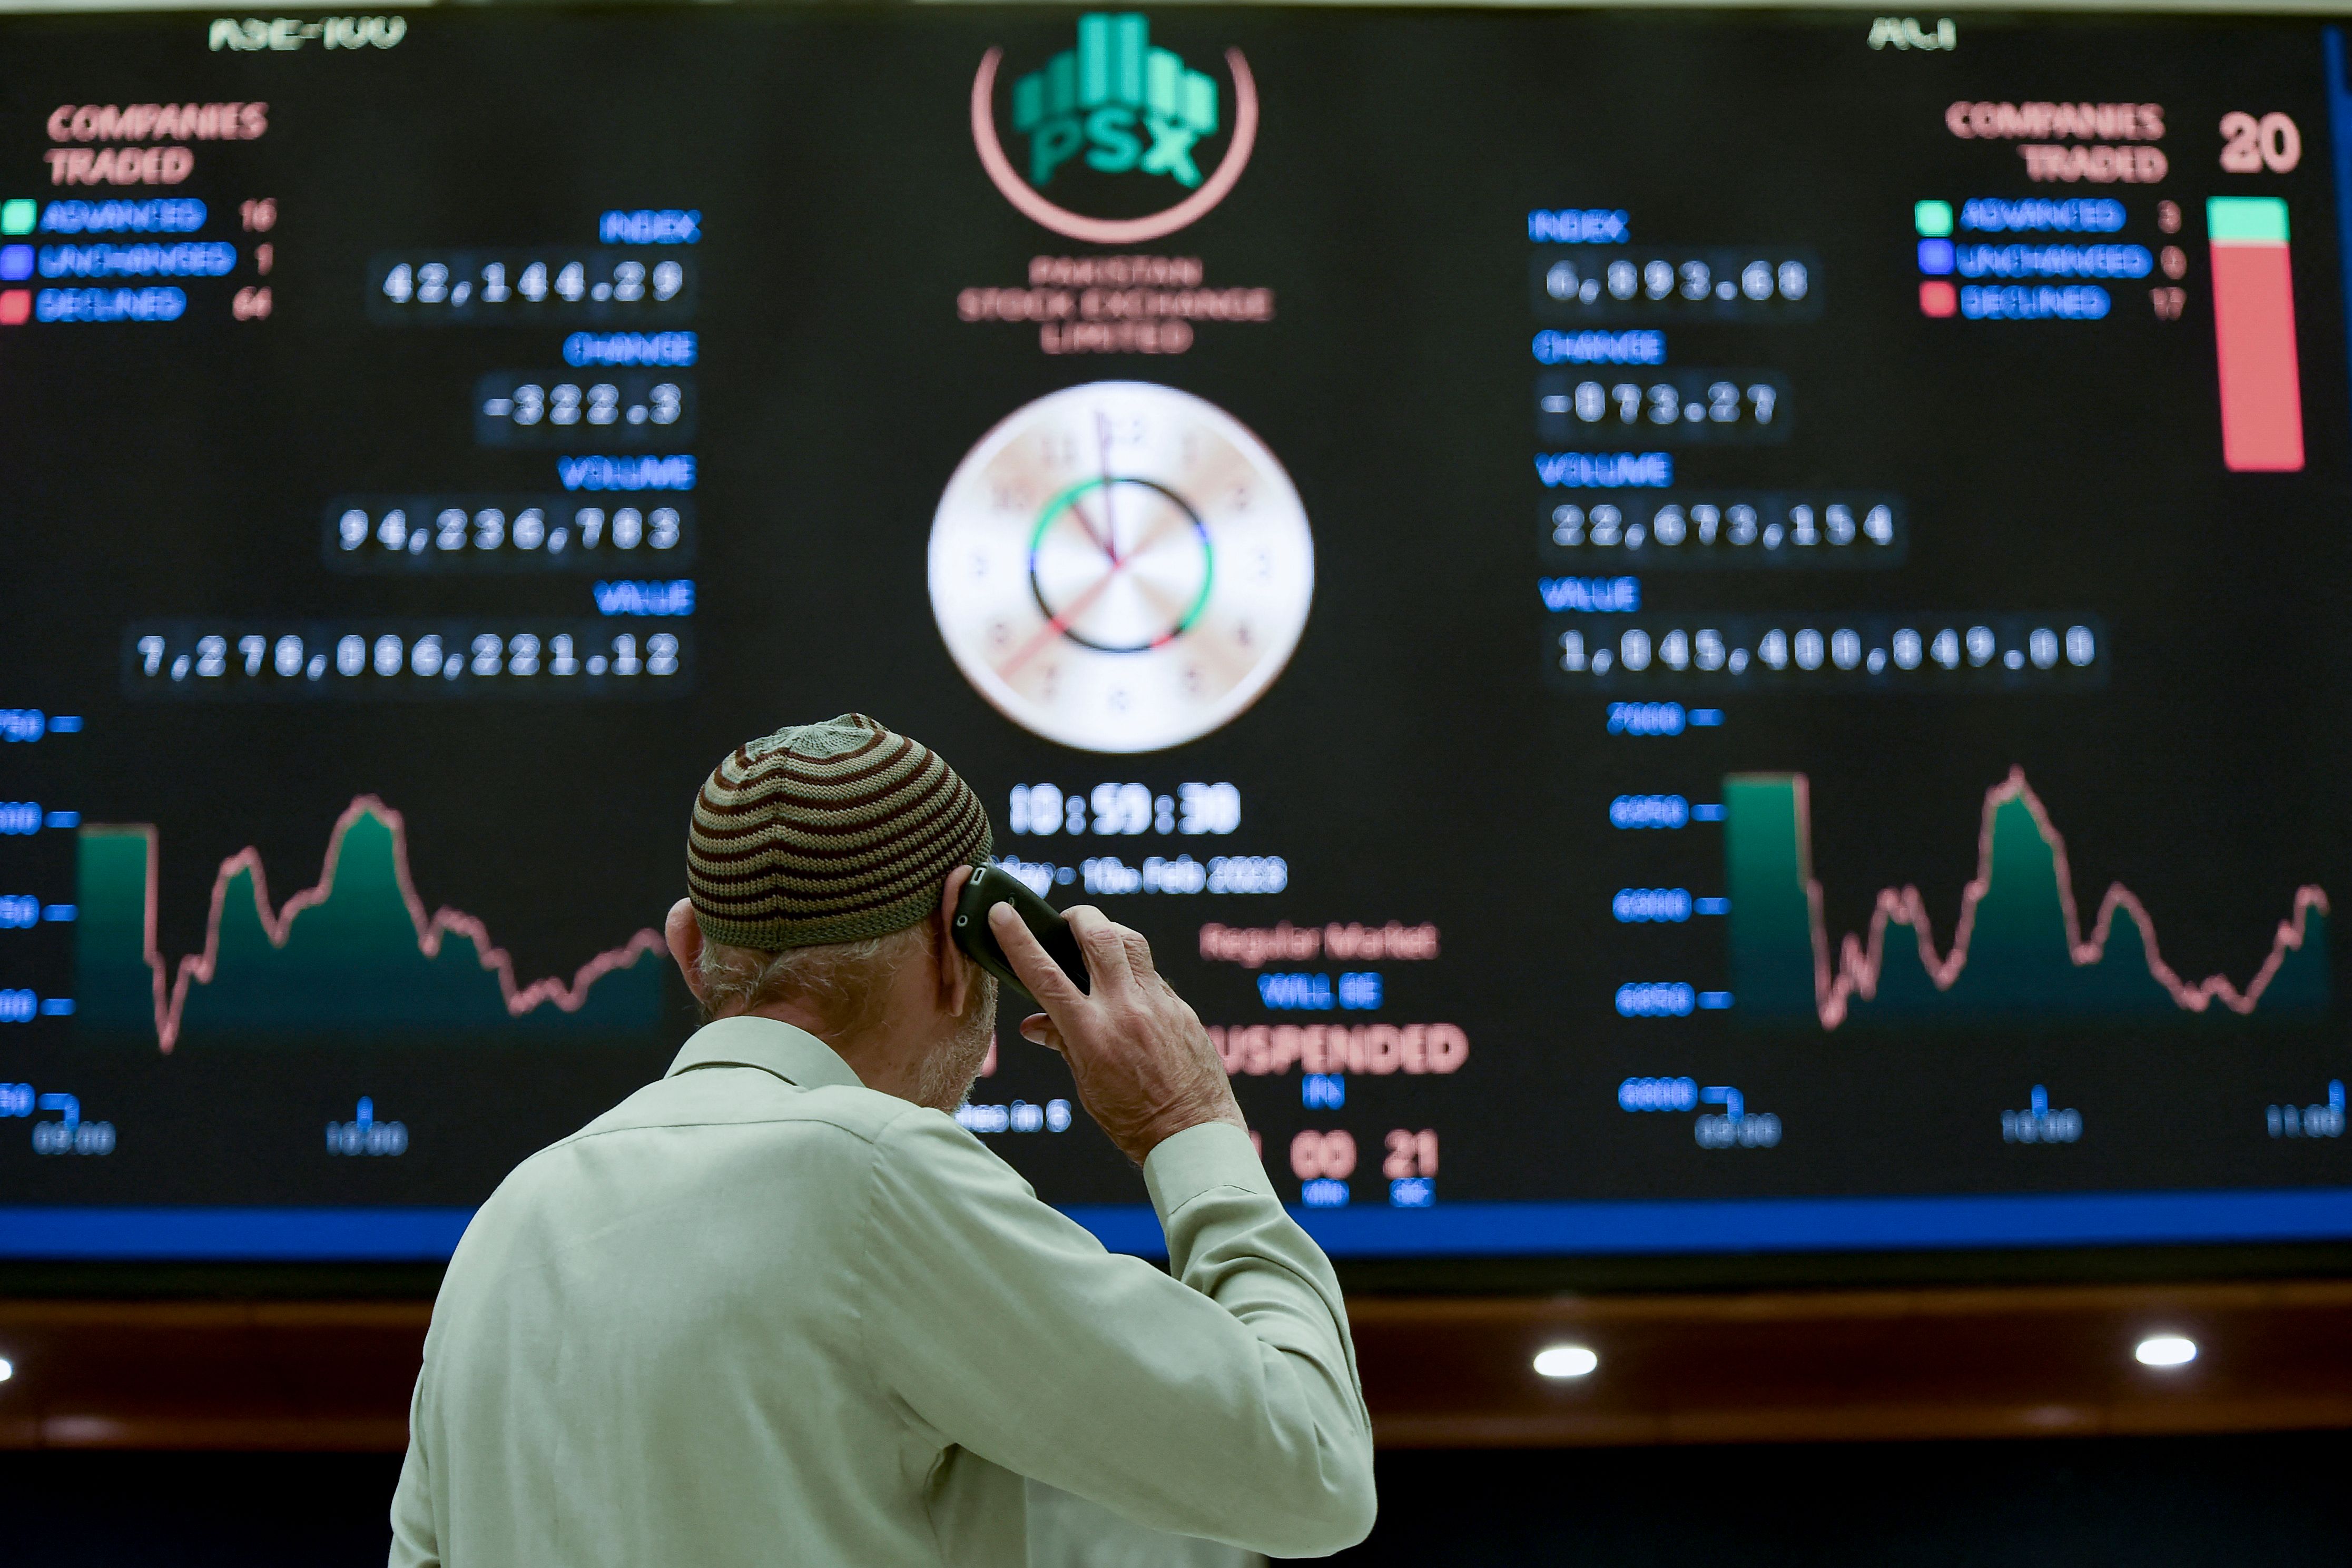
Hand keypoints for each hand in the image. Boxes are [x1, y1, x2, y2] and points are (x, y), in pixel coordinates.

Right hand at [989, 902, 1244, 1164]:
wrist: (1193, 1135)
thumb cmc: (1135, 1121)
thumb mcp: (1087, 1086)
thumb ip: (1062, 1044)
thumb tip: (1033, 1024)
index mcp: (1091, 1033)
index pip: (1044, 974)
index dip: (1018, 938)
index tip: (1003, 913)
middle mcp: (1125, 1009)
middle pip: (1098, 934)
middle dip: (1077, 916)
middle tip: (1066, 920)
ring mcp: (1158, 1004)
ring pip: (1131, 943)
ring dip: (1109, 933)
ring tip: (1096, 943)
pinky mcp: (1182, 1008)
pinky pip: (1153, 975)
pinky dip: (1134, 973)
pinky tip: (1128, 992)